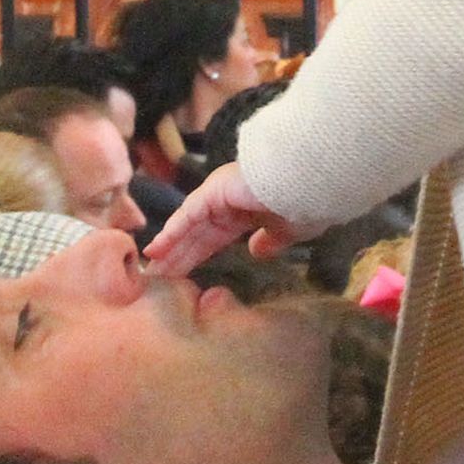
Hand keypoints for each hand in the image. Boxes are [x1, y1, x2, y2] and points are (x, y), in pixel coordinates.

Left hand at [145, 161, 317, 280]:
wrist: (313, 183)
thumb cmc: (306, 204)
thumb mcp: (287, 230)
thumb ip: (270, 240)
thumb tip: (257, 250)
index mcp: (245, 210)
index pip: (213, 238)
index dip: (195, 257)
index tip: (180, 277)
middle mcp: (228, 200)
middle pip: (195, 235)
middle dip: (177, 257)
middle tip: (156, 280)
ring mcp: (219, 192)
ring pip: (188, 225)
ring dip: (169, 248)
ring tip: (150, 270)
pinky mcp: (214, 189)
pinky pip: (188, 215)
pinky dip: (172, 233)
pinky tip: (157, 251)